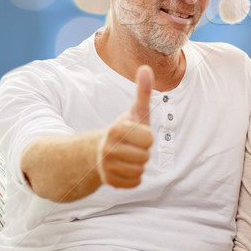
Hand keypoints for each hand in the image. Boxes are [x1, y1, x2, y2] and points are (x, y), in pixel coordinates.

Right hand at [97, 65, 154, 187]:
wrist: (101, 150)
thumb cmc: (126, 128)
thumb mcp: (136, 110)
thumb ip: (143, 90)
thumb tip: (146, 67)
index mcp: (117, 130)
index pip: (149, 139)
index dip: (147, 136)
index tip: (137, 133)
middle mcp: (108, 148)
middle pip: (145, 156)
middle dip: (143, 151)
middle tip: (132, 146)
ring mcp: (106, 167)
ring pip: (140, 170)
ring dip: (139, 164)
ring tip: (128, 156)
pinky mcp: (109, 182)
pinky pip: (135, 182)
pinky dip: (133, 177)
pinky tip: (124, 167)